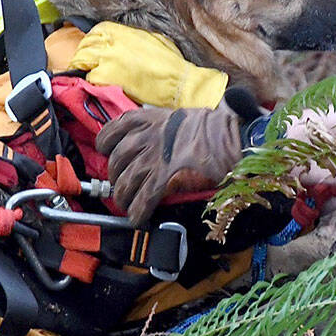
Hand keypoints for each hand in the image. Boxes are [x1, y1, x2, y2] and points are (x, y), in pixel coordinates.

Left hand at [96, 104, 242, 222]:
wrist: (229, 132)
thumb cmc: (211, 126)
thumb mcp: (178, 118)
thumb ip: (161, 129)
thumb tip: (154, 145)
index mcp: (148, 118)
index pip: (114, 129)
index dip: (106, 143)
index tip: (106, 151)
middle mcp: (146, 136)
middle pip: (117, 160)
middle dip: (115, 176)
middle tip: (120, 185)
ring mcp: (153, 157)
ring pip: (126, 181)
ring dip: (123, 197)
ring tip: (125, 205)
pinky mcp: (164, 176)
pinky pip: (143, 196)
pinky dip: (137, 210)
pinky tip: (136, 217)